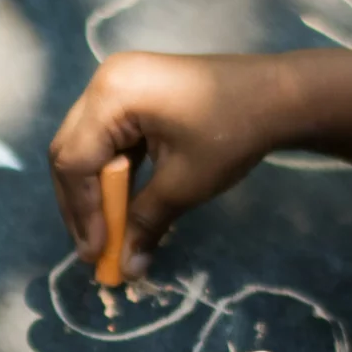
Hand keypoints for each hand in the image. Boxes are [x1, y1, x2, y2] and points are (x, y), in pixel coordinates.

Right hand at [48, 52, 293, 273]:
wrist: (280, 95)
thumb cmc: (233, 133)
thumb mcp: (185, 184)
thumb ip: (146, 223)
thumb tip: (126, 269)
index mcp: (112, 95)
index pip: (74, 161)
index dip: (82, 212)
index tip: (97, 254)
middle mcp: (105, 82)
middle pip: (70, 151)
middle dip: (81, 204)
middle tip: (95, 249)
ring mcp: (118, 83)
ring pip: (85, 146)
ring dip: (94, 191)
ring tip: (107, 231)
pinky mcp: (133, 92)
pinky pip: (107, 136)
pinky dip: (111, 171)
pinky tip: (122, 201)